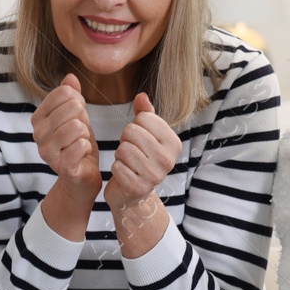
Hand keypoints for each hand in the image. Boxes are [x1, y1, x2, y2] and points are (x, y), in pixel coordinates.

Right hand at [31, 74, 100, 202]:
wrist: (80, 178)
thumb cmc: (77, 145)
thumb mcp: (75, 116)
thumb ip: (71, 96)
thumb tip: (70, 77)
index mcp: (38, 118)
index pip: (63, 93)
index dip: (78, 101)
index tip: (78, 115)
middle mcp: (38, 134)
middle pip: (72, 107)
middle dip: (83, 119)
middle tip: (80, 133)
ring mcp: (47, 152)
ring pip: (77, 126)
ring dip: (86, 134)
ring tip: (80, 143)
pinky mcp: (61, 167)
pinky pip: (82, 145)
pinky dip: (87, 147)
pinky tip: (82, 154)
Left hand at [104, 93, 180, 210]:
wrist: (135, 194)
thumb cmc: (141, 158)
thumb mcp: (146, 134)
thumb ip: (145, 114)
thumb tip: (141, 96)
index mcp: (173, 143)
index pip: (144, 118)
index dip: (135, 126)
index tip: (140, 140)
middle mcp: (168, 160)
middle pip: (132, 132)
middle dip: (125, 140)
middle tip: (132, 152)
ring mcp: (154, 175)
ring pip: (123, 149)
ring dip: (120, 155)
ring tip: (128, 163)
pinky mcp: (138, 187)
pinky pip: (117, 166)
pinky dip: (116, 169)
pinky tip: (124, 175)